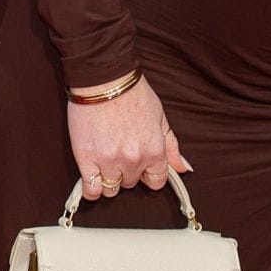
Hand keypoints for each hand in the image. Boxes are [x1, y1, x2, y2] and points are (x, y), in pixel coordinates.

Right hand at [66, 76, 192, 200]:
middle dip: (128, 171)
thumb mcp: (160, 117)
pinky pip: (91, 190)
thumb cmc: (133, 94)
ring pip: (112, 189)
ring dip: (110, 178)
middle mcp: (133, 159)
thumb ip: (172, 146)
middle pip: (132, 183)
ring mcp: (109, 161)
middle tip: (121, 151)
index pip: (156, 181)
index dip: (149, 174)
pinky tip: (93, 175)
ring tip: (106, 159)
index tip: (142, 166)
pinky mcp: (86, 159)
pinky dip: (92, 188)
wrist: (105, 79)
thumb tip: (184, 168)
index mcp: (154, 150)